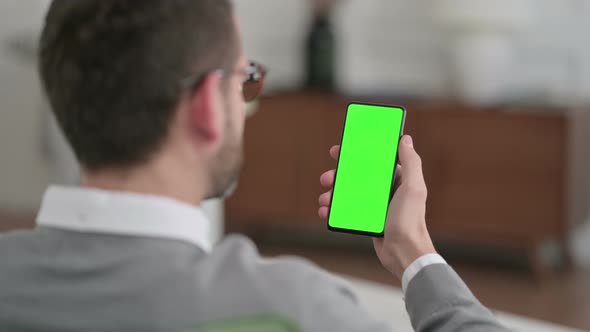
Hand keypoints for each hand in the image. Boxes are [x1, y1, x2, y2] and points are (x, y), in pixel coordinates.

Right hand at [318, 135, 435, 279]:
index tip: (340, 150)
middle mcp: (385, 190)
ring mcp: (374, 205)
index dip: (357, 153)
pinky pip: (346, 210)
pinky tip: (326, 211)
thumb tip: (405, 139)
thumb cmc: (410, 221)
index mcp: (397, 179)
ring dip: (333, 193)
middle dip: (339, 175)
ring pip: (348, 193)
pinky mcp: (366, 220)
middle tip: (327, 178)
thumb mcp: (413, 188)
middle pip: (356, 176)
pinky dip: (334, 210)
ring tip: (325, 198)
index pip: (374, 160)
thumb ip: (411, 163)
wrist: (404, 253)